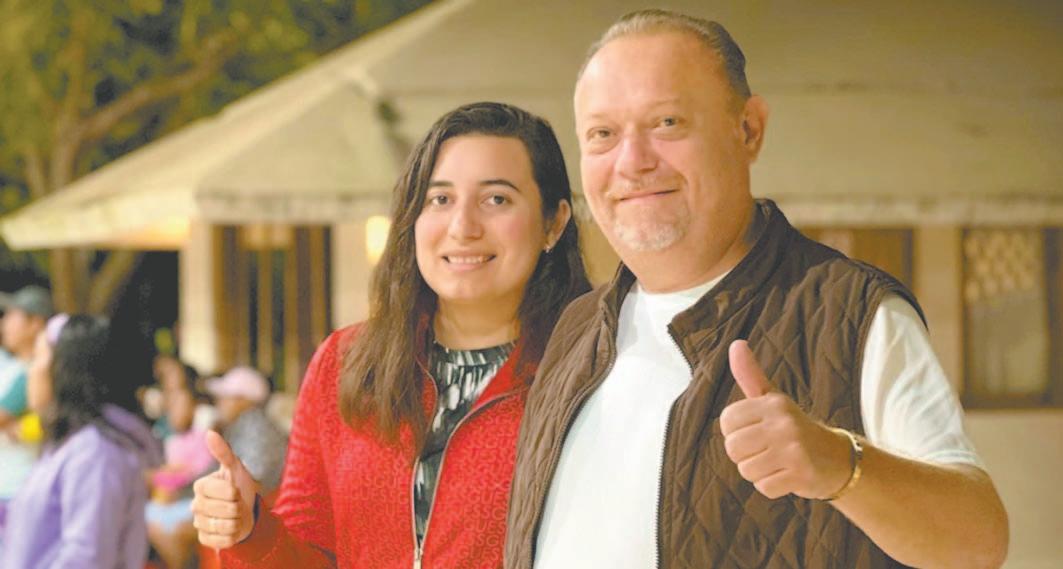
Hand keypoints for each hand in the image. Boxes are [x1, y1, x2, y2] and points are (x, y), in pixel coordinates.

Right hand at [191, 431, 258, 547]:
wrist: (247, 512)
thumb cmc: (240, 487)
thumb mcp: (236, 468)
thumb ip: (223, 452)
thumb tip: (209, 432)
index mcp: (200, 486)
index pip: (222, 490)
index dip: (234, 492)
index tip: (236, 490)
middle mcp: (195, 505)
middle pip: (225, 509)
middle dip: (238, 507)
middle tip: (237, 503)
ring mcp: (198, 523)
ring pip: (224, 525)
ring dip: (237, 521)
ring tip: (235, 516)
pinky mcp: (205, 539)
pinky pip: (222, 540)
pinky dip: (233, 535)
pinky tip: (232, 528)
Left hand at [720, 340, 852, 499]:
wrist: (836, 458)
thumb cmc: (792, 426)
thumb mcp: (772, 399)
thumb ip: (750, 375)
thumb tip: (736, 343)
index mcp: (773, 403)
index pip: (726, 422)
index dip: (734, 432)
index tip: (754, 431)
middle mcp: (784, 423)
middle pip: (733, 448)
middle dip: (744, 455)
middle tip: (766, 450)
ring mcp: (794, 449)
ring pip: (747, 470)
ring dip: (758, 472)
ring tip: (777, 462)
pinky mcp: (802, 474)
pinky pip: (764, 487)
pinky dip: (772, 486)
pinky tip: (787, 475)